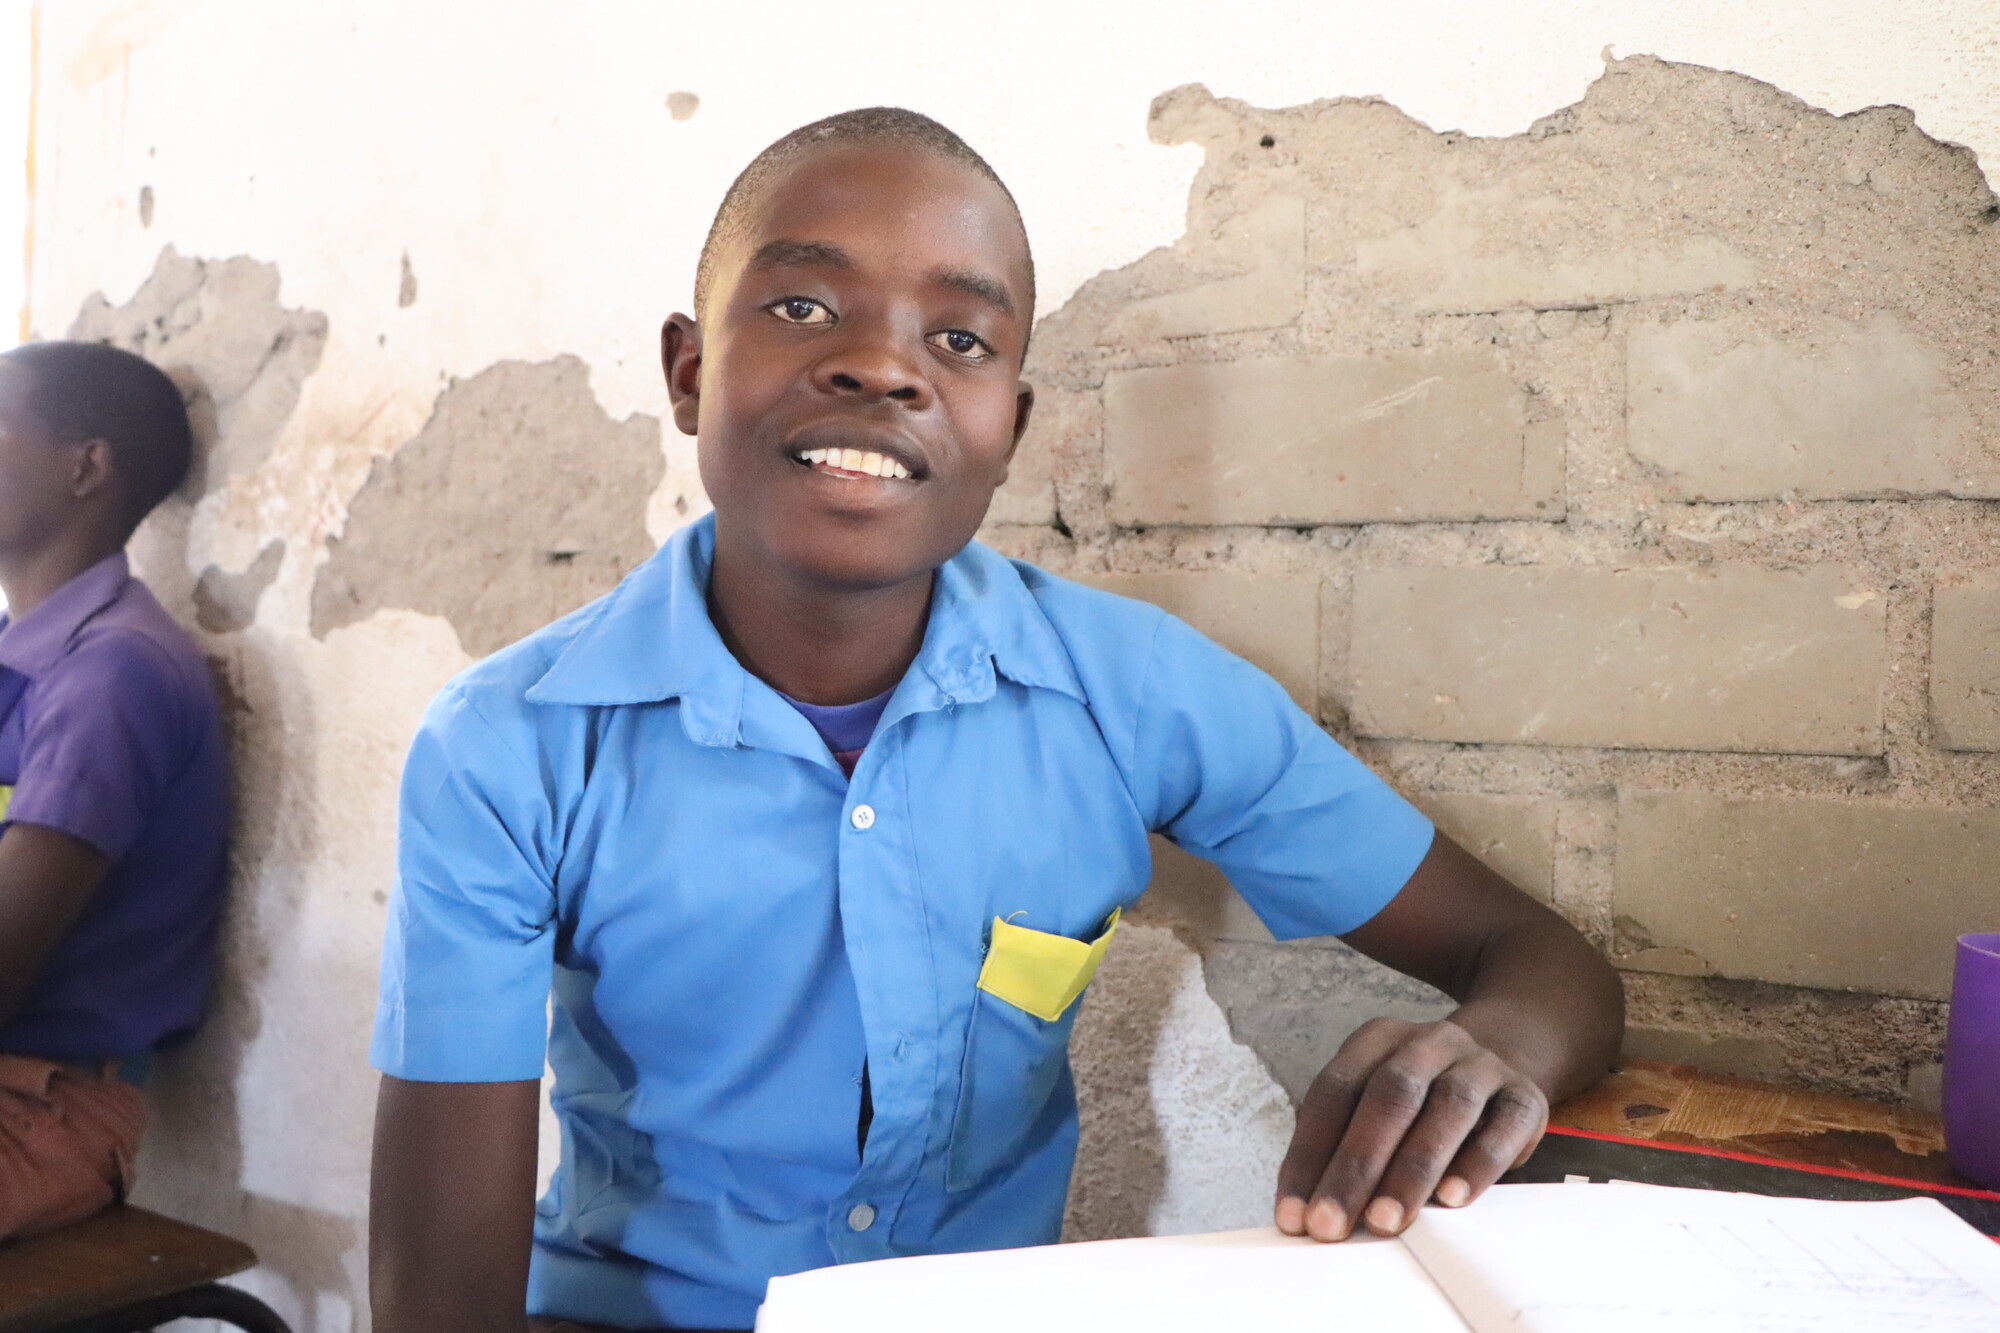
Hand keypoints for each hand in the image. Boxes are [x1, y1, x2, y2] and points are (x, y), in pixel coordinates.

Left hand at [1273, 1016, 1548, 1241]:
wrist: (1501, 1068)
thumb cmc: (1420, 1106)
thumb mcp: (1378, 1110)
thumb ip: (1346, 1149)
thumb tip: (1309, 1215)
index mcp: (1377, 1039)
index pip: (1333, 1092)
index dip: (1310, 1154)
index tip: (1294, 1216)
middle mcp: (1428, 1042)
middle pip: (1388, 1096)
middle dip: (1355, 1166)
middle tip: (1331, 1225)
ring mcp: (1481, 1064)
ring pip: (1447, 1107)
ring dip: (1411, 1169)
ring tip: (1386, 1221)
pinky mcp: (1525, 1095)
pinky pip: (1504, 1125)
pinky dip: (1477, 1164)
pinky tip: (1452, 1200)